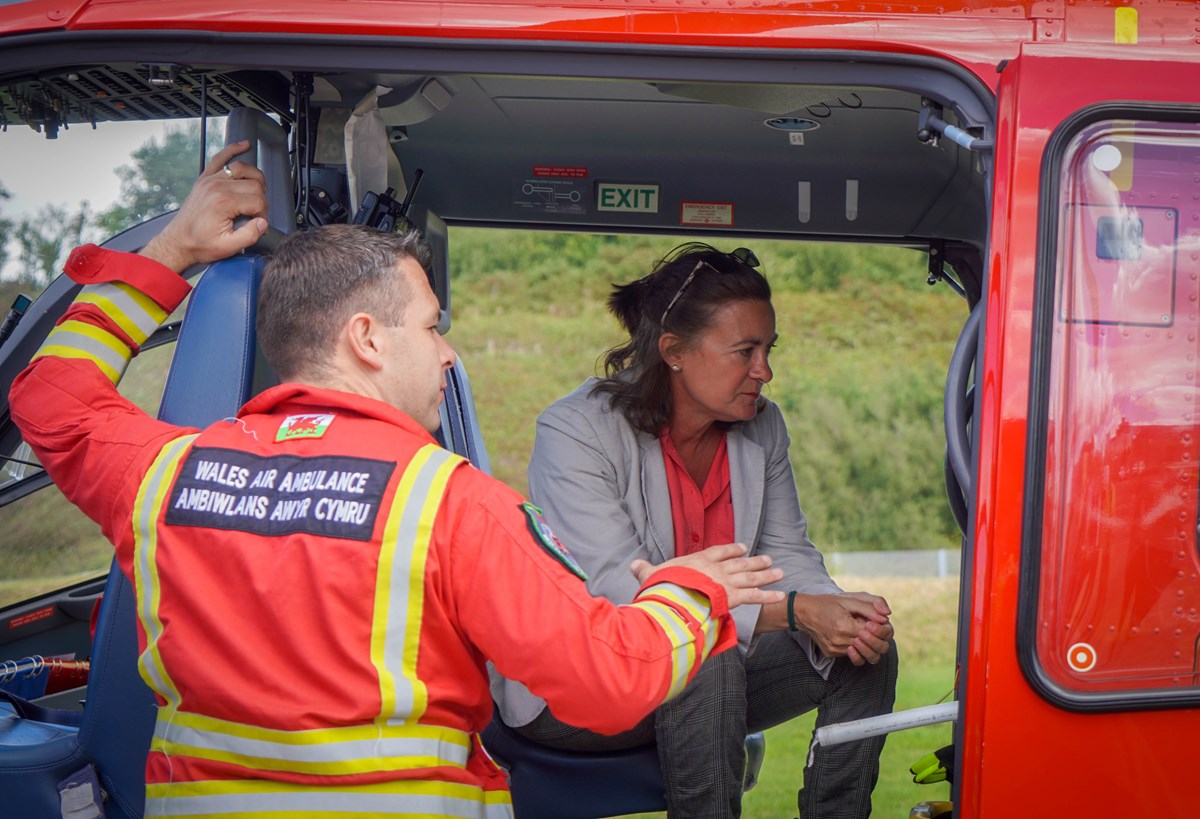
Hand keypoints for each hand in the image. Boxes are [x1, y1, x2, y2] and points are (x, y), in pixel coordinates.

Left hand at [140, 141, 268, 272]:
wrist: (179, 241)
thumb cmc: (200, 244)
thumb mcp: (228, 247)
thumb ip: (249, 235)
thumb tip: (263, 223)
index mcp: (223, 202)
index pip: (258, 200)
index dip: (263, 214)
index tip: (258, 223)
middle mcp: (217, 186)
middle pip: (254, 184)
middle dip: (261, 199)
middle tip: (256, 213)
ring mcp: (210, 180)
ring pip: (243, 168)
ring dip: (256, 177)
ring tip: (258, 191)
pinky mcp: (205, 179)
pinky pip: (220, 158)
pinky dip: (232, 149)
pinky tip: (243, 145)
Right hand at [630, 542, 784, 608]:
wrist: (672, 597)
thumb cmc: (661, 587)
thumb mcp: (650, 575)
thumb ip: (645, 570)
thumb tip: (633, 565)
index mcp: (698, 561)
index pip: (719, 552)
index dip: (731, 550)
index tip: (742, 548)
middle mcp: (716, 569)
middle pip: (739, 563)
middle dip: (755, 561)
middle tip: (769, 558)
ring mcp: (726, 582)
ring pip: (750, 577)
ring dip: (766, 574)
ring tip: (779, 571)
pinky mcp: (733, 597)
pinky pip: (754, 597)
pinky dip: (768, 596)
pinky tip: (780, 594)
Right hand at [791, 592, 893, 665]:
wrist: (804, 612)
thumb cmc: (827, 603)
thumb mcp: (849, 599)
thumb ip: (870, 606)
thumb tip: (886, 616)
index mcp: (845, 626)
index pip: (874, 633)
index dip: (880, 628)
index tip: (875, 621)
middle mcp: (840, 641)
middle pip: (872, 650)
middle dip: (878, 640)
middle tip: (874, 630)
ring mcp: (835, 649)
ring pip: (863, 655)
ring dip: (868, 645)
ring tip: (864, 634)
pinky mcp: (831, 654)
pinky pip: (851, 655)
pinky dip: (855, 647)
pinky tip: (851, 637)